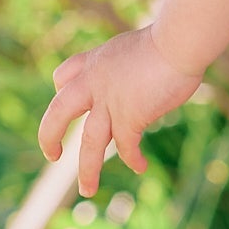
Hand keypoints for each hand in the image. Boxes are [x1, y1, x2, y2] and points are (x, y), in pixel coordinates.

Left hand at [37, 29, 203, 198]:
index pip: (63, 77)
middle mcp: (94, 82)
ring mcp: (109, 101)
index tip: (75, 104)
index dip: (63, 92)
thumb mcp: (136, 46)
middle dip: (49, 136)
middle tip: (52, 155)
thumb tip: (142, 73)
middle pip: (59, 112)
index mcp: (94, 62)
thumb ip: (128, 63)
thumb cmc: (171, 39)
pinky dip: (132, 159)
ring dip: (87, 170)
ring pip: (90, 143)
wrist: (178, 41)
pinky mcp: (130, 116)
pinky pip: (126, 146)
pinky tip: (140, 167)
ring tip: (87, 190)